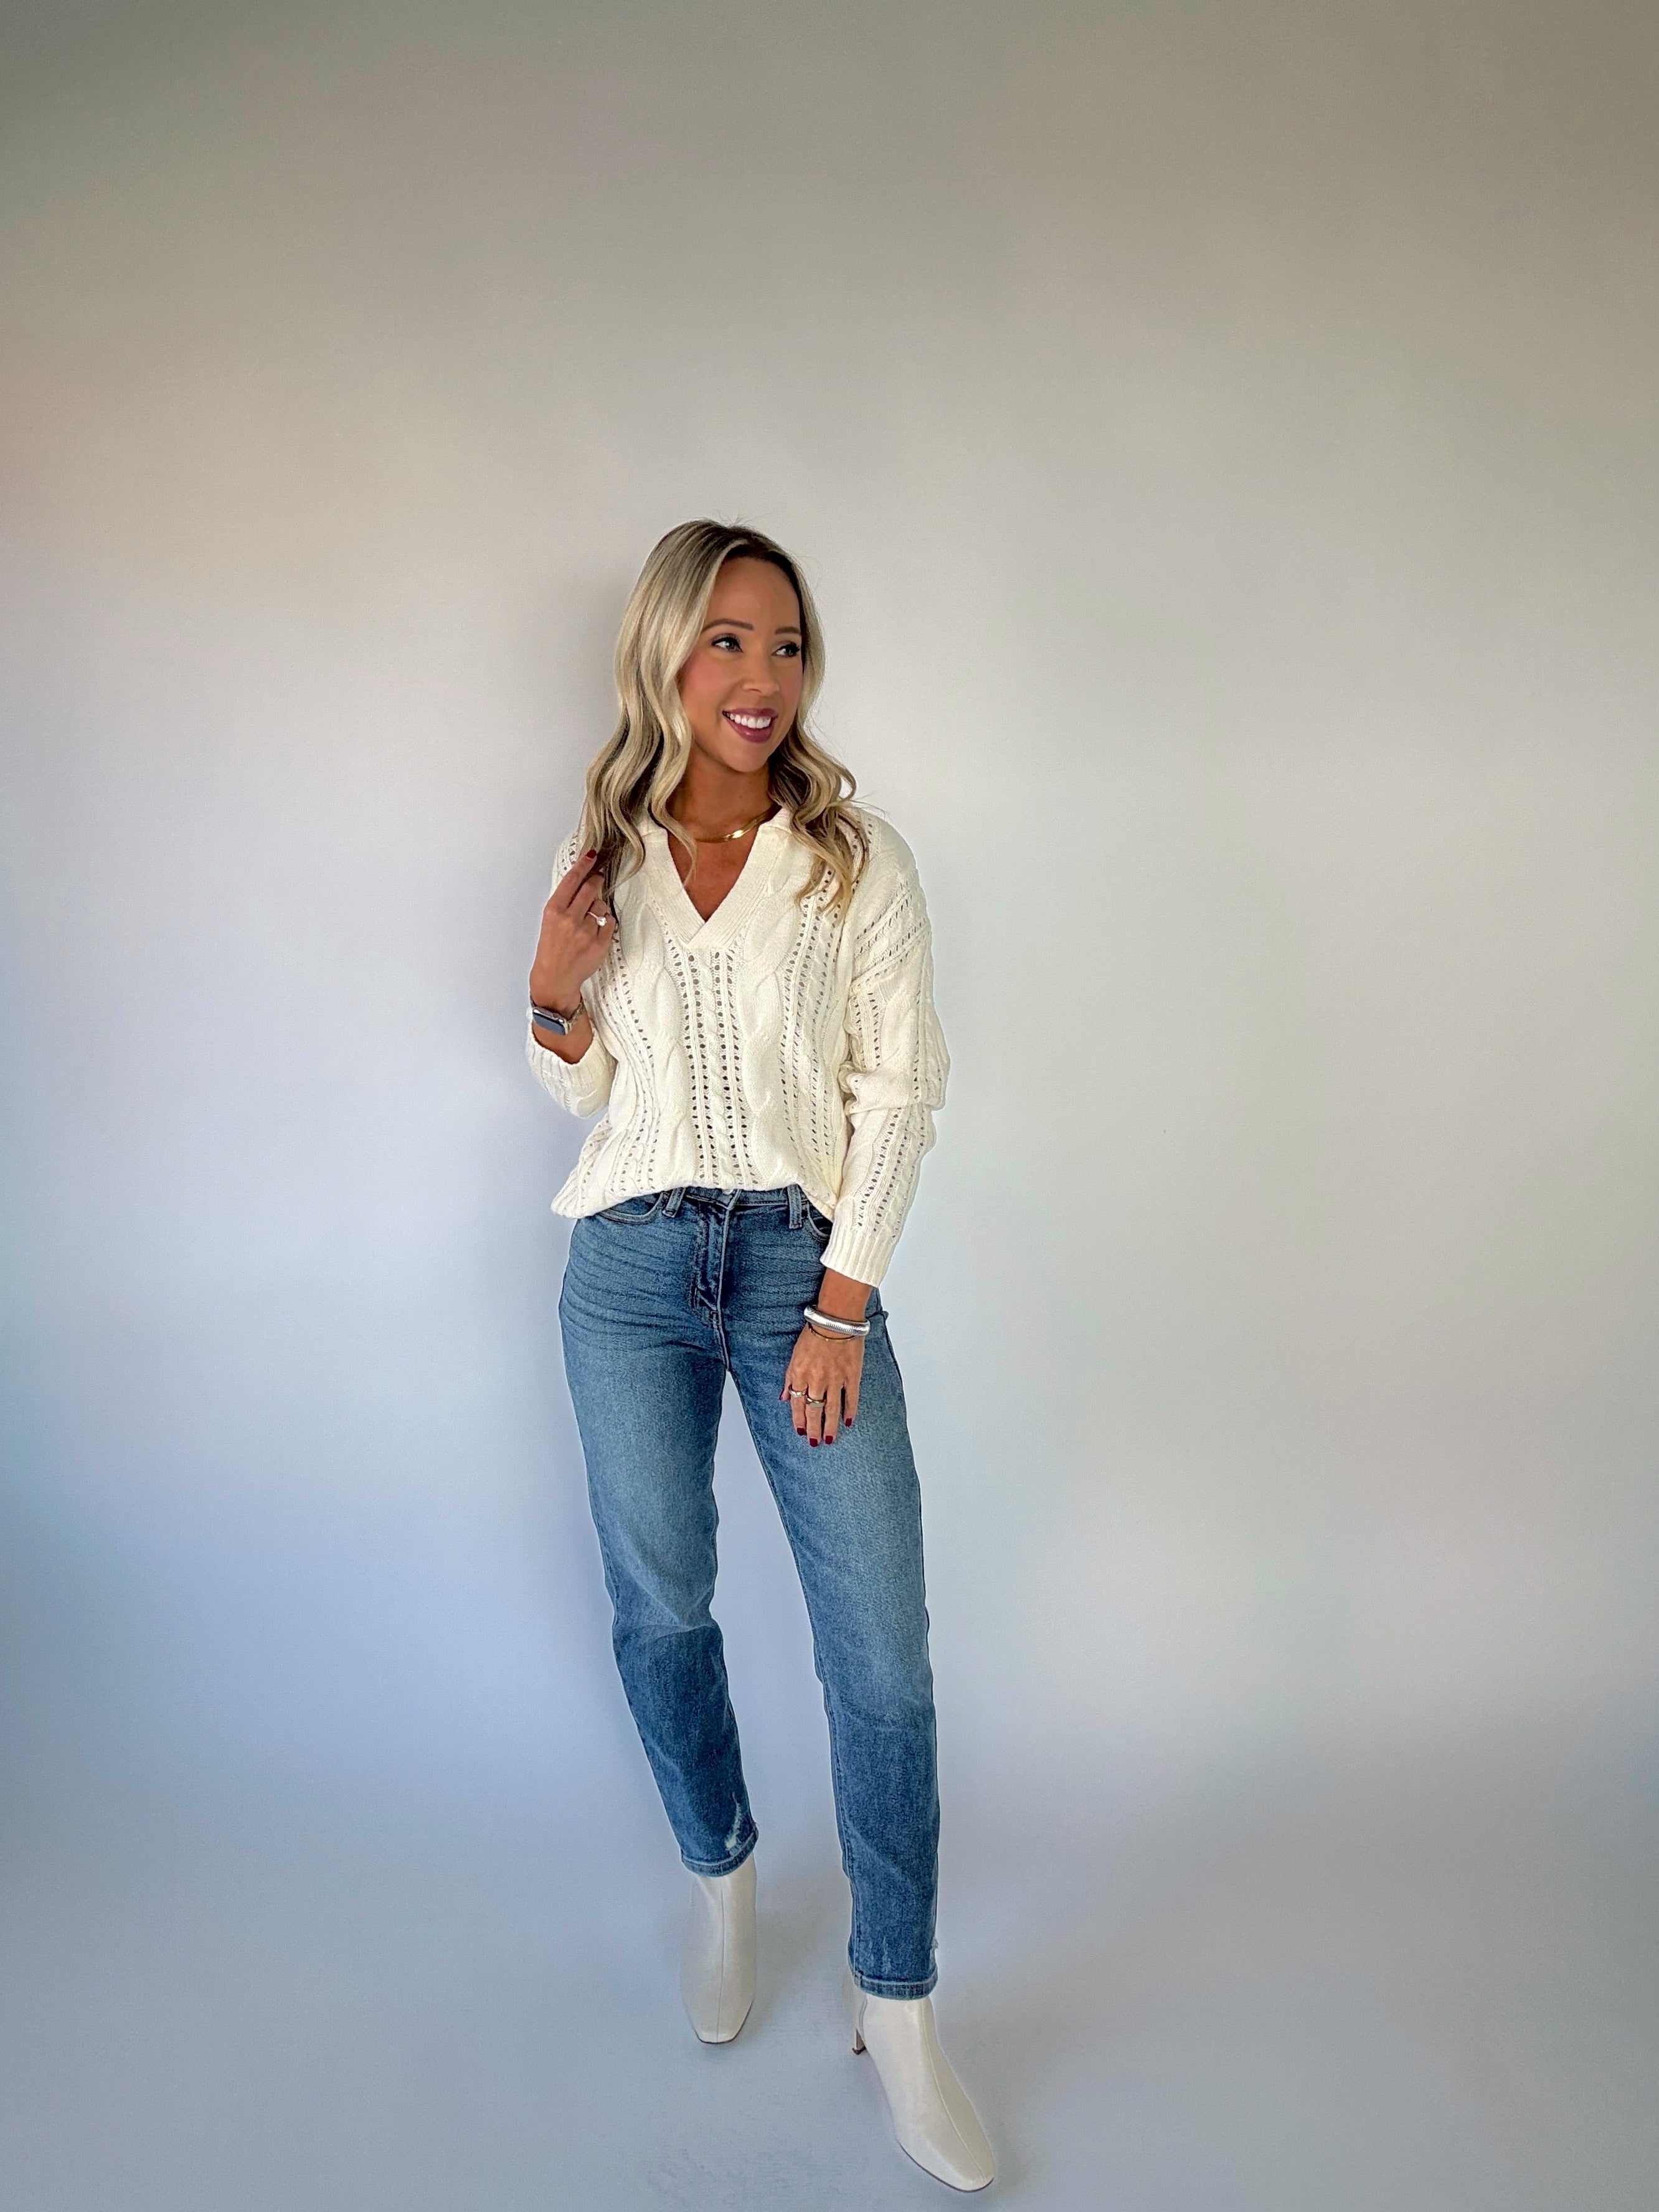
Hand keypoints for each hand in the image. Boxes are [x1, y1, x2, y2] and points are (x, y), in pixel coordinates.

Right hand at [530, 849, 612, 1010]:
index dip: (583, 864)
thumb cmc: (552, 948)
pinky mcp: (599, 944)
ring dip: (598, 909)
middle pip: (590, 888)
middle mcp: (569, 919)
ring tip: (588, 921)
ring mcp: (585, 932)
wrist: (555, 977)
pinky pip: (609, 923)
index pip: (571, 880)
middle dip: (596, 880)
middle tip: (598, 878)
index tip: (592, 854)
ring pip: (601, 906)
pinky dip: (605, 925)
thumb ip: (565, 902)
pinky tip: (595, 933)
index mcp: (553, 911)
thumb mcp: (550, 921)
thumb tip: (585, 881)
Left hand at [780, 1323, 862, 1446]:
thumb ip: (789, 1379)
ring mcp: (835, 1379)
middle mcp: (816, 1380)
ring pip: (832, 1409)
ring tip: (830, 1439)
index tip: (800, 1432)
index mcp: (800, 1374)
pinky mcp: (852, 1375)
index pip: (797, 1404)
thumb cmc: (814, 1334)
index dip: (798, 1420)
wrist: (835, 1320)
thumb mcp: (794, 1356)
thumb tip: (785, 1397)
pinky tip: (848, 1421)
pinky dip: (850, 1411)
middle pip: (814, 1411)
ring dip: (830, 1426)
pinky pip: (851, 1397)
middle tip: (815, 1442)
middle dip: (813, 1429)